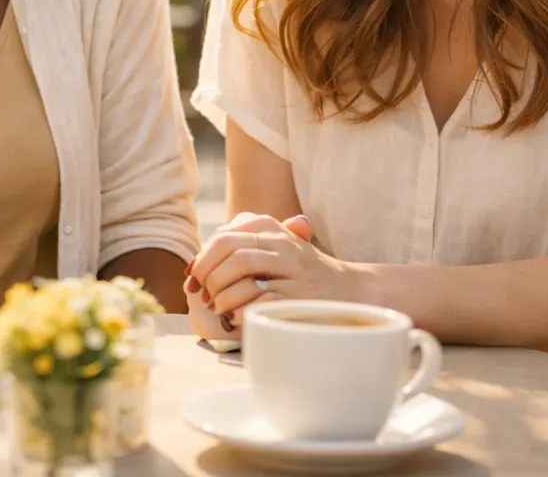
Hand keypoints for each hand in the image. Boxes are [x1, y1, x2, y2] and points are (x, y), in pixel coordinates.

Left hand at [187, 213, 365, 330]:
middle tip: (201, 294)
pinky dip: (239, 308)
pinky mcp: (301, 297)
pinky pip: (259, 297)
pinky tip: (234, 317)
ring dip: (220, 290)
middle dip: (207, 272)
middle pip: (229, 247)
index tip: (193, 279)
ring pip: (241, 265)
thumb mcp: (277, 252)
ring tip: (217, 307)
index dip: (202, 258)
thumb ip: (240, 249)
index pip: (225, 236)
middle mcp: (284, 244)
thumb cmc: (304, 275)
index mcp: (274, 229)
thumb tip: (194, 266)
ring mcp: (294, 270)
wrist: (354, 292)